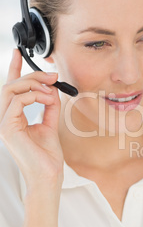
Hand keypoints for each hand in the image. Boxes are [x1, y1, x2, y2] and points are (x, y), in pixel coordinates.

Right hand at [0, 49, 63, 192]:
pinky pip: (17, 101)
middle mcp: (4, 118)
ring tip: (52, 90)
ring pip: (11, 89)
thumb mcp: (50, 123)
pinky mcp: (7, 127)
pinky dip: (35, 96)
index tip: (19, 52)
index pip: (10, 88)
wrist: (48, 174)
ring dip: (35, 85)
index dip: (13, 68)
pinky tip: (48, 100)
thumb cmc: (47, 154)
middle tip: (53, 76)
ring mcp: (3, 123)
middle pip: (11, 85)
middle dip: (33, 75)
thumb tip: (52, 89)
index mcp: (12, 116)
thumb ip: (49, 106)